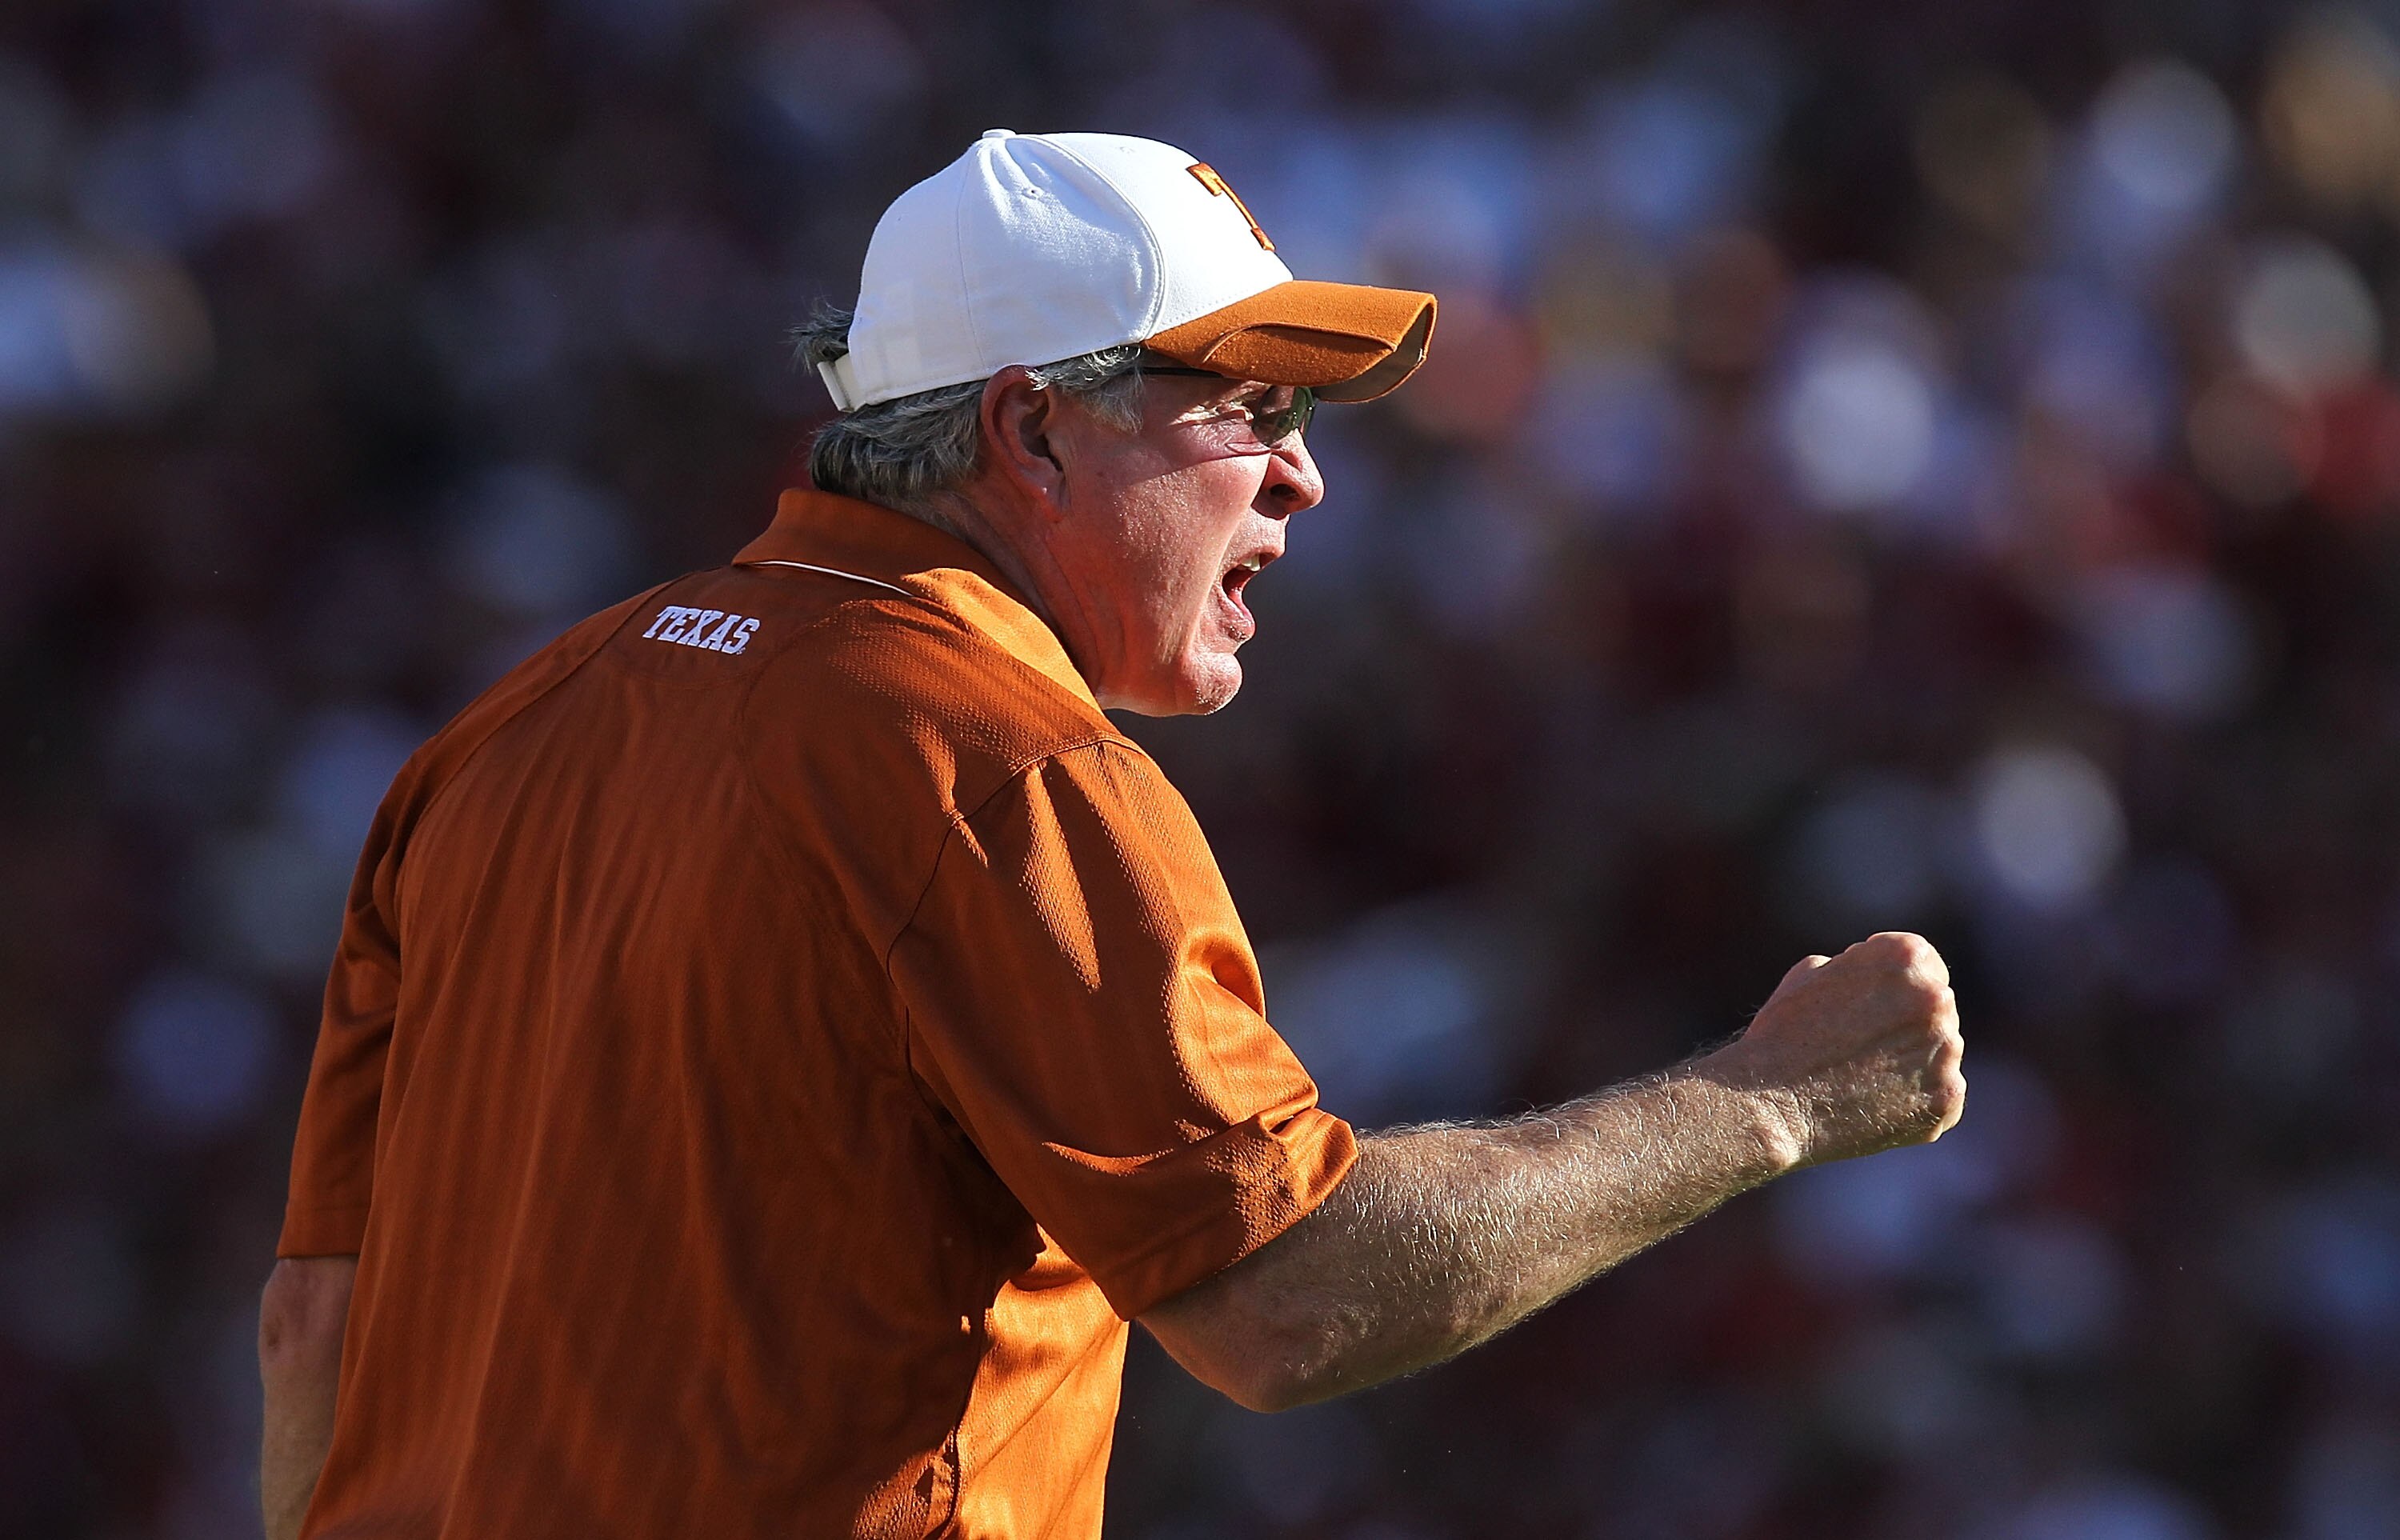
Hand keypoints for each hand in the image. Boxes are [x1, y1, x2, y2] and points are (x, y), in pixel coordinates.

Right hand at [1704, 932, 1964, 1168]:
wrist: (1769, 1104)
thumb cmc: (1782, 1034)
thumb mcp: (1813, 973)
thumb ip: (1862, 968)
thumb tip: (1887, 981)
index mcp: (1906, 957)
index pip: (1925, 964)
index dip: (1895, 986)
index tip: (1869, 1007)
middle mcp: (1936, 999)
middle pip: (1935, 1009)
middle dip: (1907, 1024)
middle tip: (1859, 1047)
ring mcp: (1947, 1052)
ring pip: (1939, 1053)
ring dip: (1912, 1062)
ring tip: (1860, 1078)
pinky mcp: (1946, 1099)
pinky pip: (1940, 1094)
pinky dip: (1915, 1101)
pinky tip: (1873, 1103)